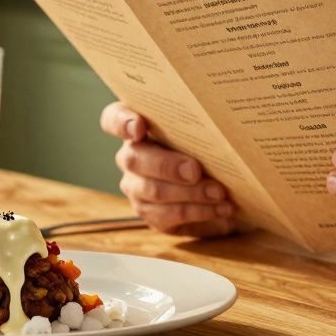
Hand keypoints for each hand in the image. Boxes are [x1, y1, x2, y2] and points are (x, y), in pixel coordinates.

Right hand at [100, 102, 236, 237]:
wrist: (221, 182)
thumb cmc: (209, 146)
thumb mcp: (205, 130)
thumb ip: (201, 124)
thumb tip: (217, 121)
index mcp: (137, 126)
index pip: (113, 119)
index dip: (122, 122)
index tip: (139, 127)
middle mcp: (130, 156)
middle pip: (135, 159)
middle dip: (167, 166)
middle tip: (195, 171)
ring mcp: (136, 187)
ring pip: (153, 191)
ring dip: (190, 194)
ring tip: (219, 193)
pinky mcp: (151, 213)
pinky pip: (168, 216)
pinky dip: (199, 212)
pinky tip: (221, 208)